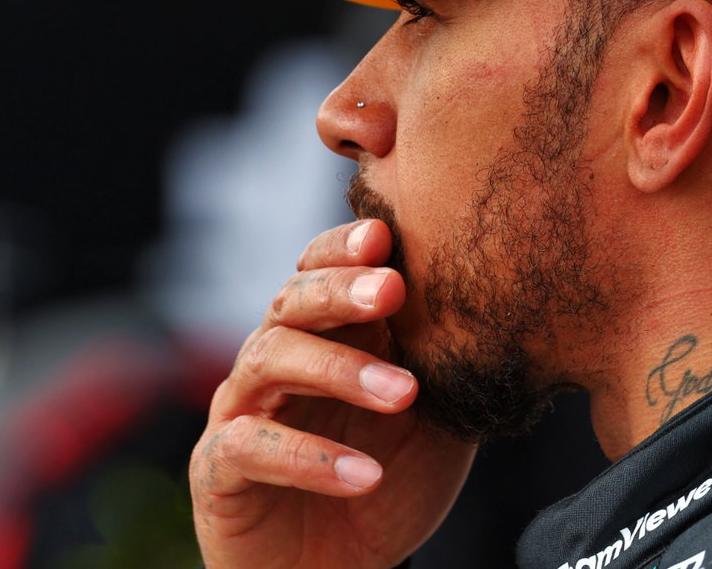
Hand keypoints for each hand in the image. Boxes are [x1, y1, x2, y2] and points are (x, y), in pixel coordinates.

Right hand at [190, 219, 476, 568]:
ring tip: (403, 394)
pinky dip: (310, 459)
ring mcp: (244, 409)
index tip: (386, 233)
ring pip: (271, 359)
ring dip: (340, 370)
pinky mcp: (219, 468)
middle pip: (293, 300)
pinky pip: (253, 447)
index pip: (323, 269)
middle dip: (342, 289)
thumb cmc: (388, 479)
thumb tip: (492, 305)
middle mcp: (276, 359)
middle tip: (392, 291)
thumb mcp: (434, 418)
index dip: (346, 247)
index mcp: (327, 335)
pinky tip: (364, 475)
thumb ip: (449, 365)